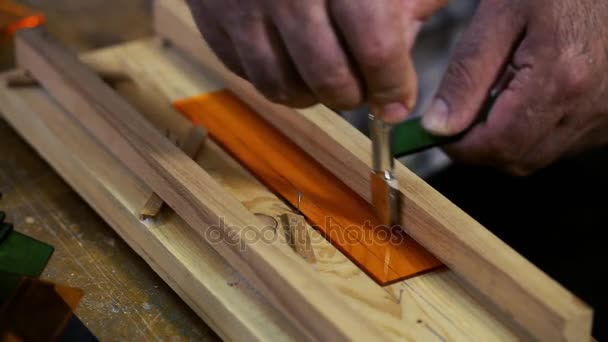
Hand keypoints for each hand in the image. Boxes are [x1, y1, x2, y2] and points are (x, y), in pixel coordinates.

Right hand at [187, 0, 446, 122]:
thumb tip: (406, 46)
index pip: (376, 47)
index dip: (392, 86)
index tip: (397, 104)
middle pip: (328, 78)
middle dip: (354, 96)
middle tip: (362, 89)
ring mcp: (242, 5)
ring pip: (282, 87)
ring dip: (312, 96)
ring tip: (326, 79)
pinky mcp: (211, 17)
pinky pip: (247, 74)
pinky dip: (275, 80)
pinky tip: (291, 62)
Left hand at [422, 0, 607, 174]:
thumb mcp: (500, 16)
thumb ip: (467, 74)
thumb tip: (438, 127)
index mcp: (559, 79)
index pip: (497, 146)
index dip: (460, 147)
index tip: (439, 132)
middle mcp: (590, 106)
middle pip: (518, 160)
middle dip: (481, 146)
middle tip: (464, 113)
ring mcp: (605, 115)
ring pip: (539, 156)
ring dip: (509, 139)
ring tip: (502, 93)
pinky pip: (563, 143)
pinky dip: (536, 132)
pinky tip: (530, 96)